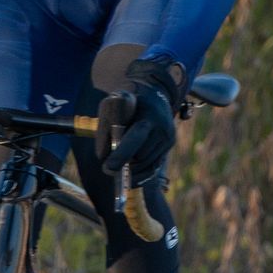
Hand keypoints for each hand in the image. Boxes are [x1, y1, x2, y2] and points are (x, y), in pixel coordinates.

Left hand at [97, 57, 185, 181]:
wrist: (153, 97)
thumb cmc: (127, 103)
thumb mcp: (113, 105)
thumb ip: (105, 127)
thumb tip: (103, 156)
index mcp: (149, 115)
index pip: (136, 137)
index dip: (122, 154)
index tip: (108, 167)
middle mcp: (163, 127)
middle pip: (140, 156)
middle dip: (123, 162)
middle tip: (107, 167)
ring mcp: (168, 138)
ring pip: (146, 164)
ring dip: (131, 168)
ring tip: (118, 161)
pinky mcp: (169, 146)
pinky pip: (153, 167)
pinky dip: (139, 173)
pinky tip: (129, 174)